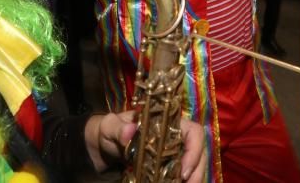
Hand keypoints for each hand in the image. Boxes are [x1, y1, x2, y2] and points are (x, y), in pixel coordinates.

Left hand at [85, 111, 206, 180]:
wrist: (101, 147)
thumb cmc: (108, 130)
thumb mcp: (109, 126)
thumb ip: (117, 127)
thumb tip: (130, 131)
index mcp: (167, 123)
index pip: (194, 131)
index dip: (194, 150)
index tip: (183, 171)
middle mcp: (175, 138)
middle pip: (198, 153)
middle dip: (196, 172)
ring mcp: (173, 154)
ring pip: (193, 166)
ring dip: (192, 179)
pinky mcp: (167, 168)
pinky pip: (180, 176)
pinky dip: (180, 182)